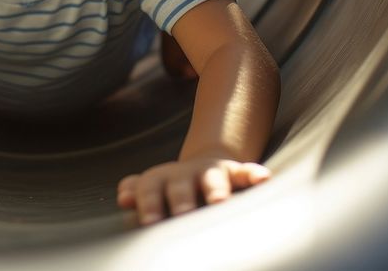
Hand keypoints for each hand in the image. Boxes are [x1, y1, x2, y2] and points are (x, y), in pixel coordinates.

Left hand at [117, 157, 270, 224]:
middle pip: (180, 186)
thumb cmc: (172, 189)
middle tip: (181, 215)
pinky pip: (246, 171)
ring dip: (215, 190)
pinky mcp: (235, 172)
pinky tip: (264, 179)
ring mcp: (211, 172)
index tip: (148, 222)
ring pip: (213, 179)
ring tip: (219, 201)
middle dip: (180, 201)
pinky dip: (254, 174)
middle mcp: (184, 174)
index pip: (150, 189)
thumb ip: (139, 193)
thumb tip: (123, 195)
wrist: (203, 165)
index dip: (148, 203)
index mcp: (160, 180)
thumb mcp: (154, 189)